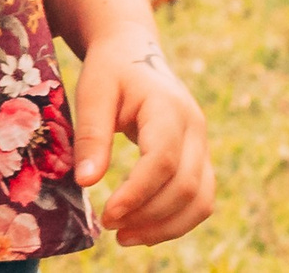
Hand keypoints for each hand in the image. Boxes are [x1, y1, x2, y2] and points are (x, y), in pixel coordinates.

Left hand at [74, 27, 213, 246]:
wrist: (134, 52)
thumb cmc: (109, 70)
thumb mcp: (93, 92)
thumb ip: (91, 135)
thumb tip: (86, 183)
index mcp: (169, 107)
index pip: (162, 160)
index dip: (137, 192)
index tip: (107, 214)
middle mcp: (195, 128)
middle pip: (185, 186)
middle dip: (149, 215)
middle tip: (108, 228)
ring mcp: (202, 145)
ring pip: (200, 200)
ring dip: (166, 227)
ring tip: (124, 238)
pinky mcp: (199, 159)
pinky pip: (200, 200)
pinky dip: (176, 221)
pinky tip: (143, 229)